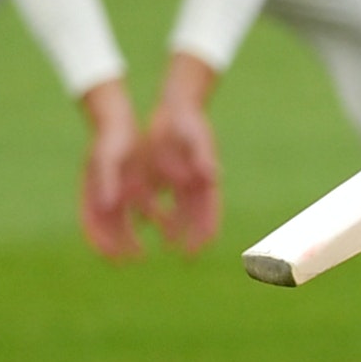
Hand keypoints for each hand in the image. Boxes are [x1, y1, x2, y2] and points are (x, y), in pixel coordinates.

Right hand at [76, 79, 147, 260]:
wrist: (118, 119)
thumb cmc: (110, 137)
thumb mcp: (107, 158)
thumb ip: (106, 181)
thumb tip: (107, 206)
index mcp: (90, 192)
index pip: (91, 223)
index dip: (100, 242)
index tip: (112, 258)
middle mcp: (101, 196)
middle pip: (108, 227)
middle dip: (118, 245)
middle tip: (132, 260)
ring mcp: (114, 191)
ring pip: (122, 221)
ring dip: (130, 237)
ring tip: (142, 252)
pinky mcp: (129, 185)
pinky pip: (137, 208)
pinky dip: (146, 219)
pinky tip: (159, 229)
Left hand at [138, 51, 222, 252]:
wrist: (176, 106)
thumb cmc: (190, 120)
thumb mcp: (197, 138)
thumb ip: (204, 157)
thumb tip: (213, 176)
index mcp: (206, 178)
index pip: (211, 210)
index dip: (207, 230)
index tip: (201, 247)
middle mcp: (196, 183)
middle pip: (196, 215)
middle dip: (192, 235)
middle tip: (186, 255)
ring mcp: (183, 180)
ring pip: (180, 209)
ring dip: (175, 227)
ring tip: (168, 244)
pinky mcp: (168, 174)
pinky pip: (164, 197)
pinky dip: (159, 210)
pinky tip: (147, 222)